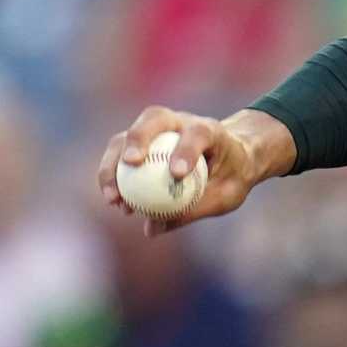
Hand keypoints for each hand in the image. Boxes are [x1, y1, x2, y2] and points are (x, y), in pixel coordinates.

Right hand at [97, 107, 295, 236]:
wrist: (233, 158)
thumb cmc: (233, 175)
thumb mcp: (227, 195)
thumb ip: (194, 209)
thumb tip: (152, 228)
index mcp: (211, 130)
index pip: (198, 133)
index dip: (186, 149)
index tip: (176, 174)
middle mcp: (180, 122)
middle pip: (154, 118)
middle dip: (138, 138)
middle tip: (131, 164)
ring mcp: (156, 130)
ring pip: (126, 136)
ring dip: (114, 164)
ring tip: (113, 198)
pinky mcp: (140, 142)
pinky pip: (118, 155)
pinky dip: (112, 177)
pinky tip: (115, 202)